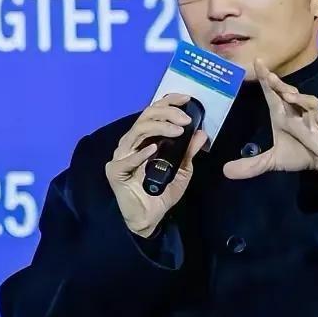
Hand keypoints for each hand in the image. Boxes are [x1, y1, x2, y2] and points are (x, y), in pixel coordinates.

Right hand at [106, 93, 208, 236]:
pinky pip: (127, 159)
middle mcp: (131, 143)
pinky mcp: (116, 171)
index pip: (153, 112)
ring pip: (137, 131)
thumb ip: (189, 151)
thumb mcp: (182, 170)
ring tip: (177, 131)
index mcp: (144, 138)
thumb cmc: (162, 192)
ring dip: (159, 128)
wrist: (150, 217)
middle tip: (185, 120)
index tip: (186, 99)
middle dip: (167, 114)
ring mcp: (122, 156)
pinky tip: (153, 149)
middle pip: (145, 118)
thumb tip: (201, 133)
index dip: (168, 102)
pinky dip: (141, 153)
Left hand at [223, 58, 317, 180]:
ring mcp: (314, 122)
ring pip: (310, 105)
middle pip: (290, 95)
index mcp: (283, 115)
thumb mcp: (273, 161)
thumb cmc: (300, 152)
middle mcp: (298, 114)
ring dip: (301, 100)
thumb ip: (251, 165)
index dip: (266, 79)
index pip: (272, 95)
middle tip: (270, 79)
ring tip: (290, 97)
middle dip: (281, 86)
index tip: (257, 62)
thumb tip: (225, 171)